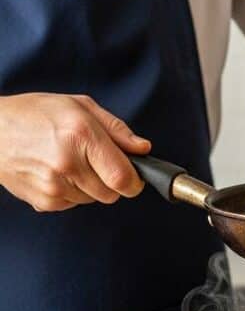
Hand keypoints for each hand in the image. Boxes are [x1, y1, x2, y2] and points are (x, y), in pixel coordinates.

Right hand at [0, 93, 150, 211]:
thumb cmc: (35, 114)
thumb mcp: (81, 107)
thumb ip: (117, 130)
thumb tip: (143, 149)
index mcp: (82, 137)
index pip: (123, 177)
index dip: (135, 181)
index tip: (135, 177)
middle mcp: (67, 164)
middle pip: (112, 193)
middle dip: (113, 181)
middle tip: (99, 162)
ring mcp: (53, 186)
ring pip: (94, 199)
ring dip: (92, 186)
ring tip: (73, 162)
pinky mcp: (43, 201)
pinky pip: (74, 203)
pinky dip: (74, 192)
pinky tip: (58, 172)